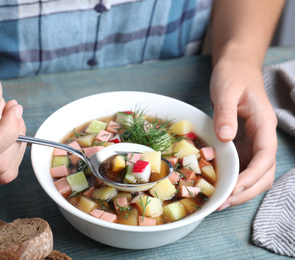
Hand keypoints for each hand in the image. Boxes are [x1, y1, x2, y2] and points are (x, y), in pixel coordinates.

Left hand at [210, 60, 277, 209]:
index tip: (234, 189)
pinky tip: (217, 184)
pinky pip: (241, 165)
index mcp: (263, 125)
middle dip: (247, 190)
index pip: (266, 157)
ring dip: (240, 188)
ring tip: (219, 199)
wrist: (235, 67)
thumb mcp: (226, 90)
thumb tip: (226, 138)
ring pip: (254, 173)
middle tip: (223, 202)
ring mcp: (252, 141)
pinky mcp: (242, 143)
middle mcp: (262, 137)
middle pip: (264, 172)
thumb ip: (226, 113)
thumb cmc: (232, 75)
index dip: (252, 176)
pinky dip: (232, 177)